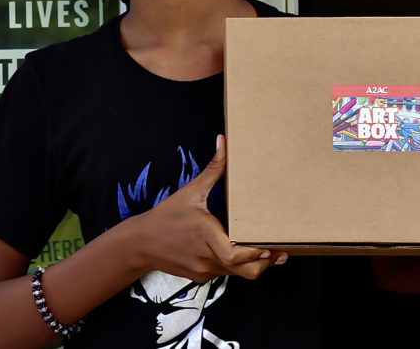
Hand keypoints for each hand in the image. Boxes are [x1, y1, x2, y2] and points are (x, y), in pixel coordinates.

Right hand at [131, 135, 287, 282]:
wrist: (140, 243)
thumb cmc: (165, 217)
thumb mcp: (190, 191)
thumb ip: (213, 169)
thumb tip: (223, 142)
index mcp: (205, 235)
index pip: (235, 255)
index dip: (256, 253)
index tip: (269, 244)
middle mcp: (206, 257)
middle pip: (246, 271)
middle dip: (265, 262)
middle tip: (279, 250)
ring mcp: (204, 270)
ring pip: (238, 274)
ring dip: (252, 263)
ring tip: (266, 250)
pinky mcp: (201, 277)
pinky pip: (225, 274)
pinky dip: (235, 265)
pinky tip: (238, 252)